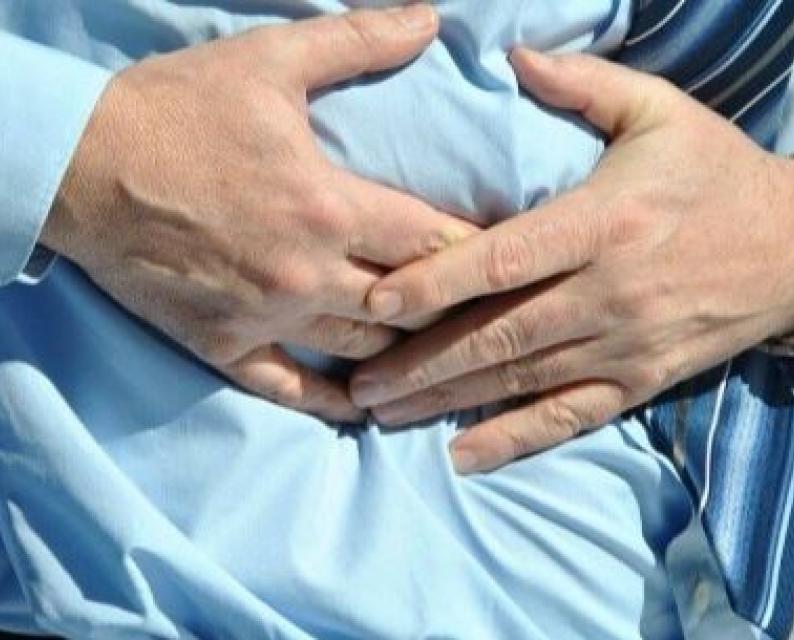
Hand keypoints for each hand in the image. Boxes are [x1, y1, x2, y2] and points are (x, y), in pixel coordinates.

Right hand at [42, 6, 474, 421]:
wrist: (81, 165)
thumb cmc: (177, 110)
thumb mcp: (270, 61)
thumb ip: (357, 41)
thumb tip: (428, 20)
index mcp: (328, 207)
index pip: (431, 239)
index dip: (477, 250)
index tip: (507, 257)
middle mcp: (308, 273)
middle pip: (409, 303)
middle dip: (452, 305)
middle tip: (484, 308)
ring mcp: (267, 317)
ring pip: (364, 349)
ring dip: (408, 352)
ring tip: (442, 350)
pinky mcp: (226, 346)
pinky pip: (291, 389)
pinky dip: (334, 403)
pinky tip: (368, 407)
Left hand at [351, 49, 793, 470]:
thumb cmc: (715, 174)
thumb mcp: (661, 111)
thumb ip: (584, 86)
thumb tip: (514, 56)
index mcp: (603, 223)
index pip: (504, 260)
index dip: (435, 283)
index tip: (376, 304)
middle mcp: (608, 292)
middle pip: (498, 334)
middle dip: (422, 361)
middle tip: (357, 382)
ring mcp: (623, 344)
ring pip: (521, 380)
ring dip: (447, 400)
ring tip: (383, 414)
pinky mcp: (640, 380)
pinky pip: (569, 417)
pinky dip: (514, 438)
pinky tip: (463, 455)